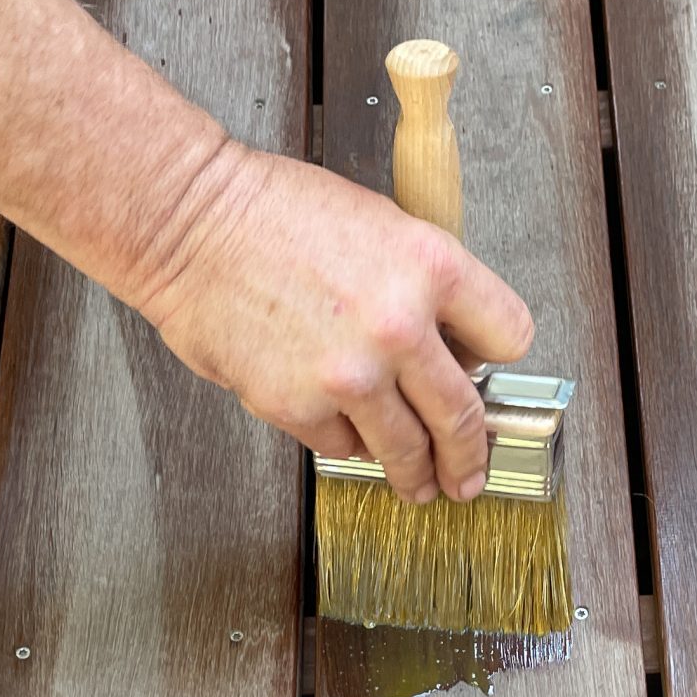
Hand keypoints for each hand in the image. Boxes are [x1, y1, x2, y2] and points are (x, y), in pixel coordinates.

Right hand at [133, 141, 536, 504]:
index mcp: (431, 265)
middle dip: (471, 455)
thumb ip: (422, 284)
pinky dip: (347, 442)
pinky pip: (343, 445)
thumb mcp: (380, 224)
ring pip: (406, 448)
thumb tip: (446, 342)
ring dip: (416, 474)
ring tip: (420, 485)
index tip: (488, 373)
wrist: (189, 224)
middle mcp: (400, 325)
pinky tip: (346, 432)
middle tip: (470, 474)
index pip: (508, 335)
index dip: (498, 357)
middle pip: (464, 414)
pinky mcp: (299, 406)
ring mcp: (350, 374)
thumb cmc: (273, 212)